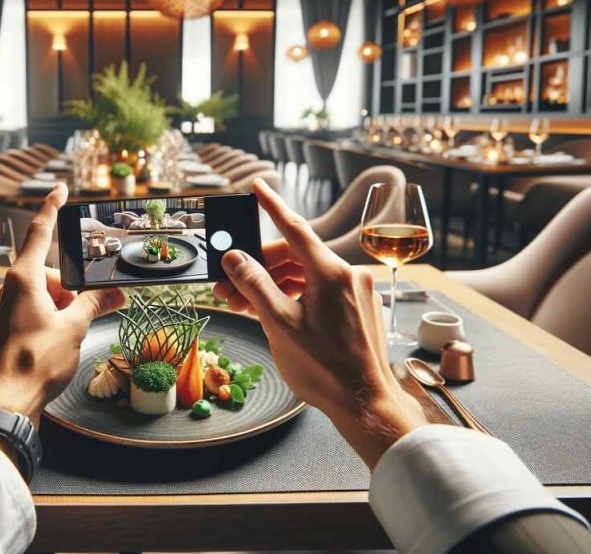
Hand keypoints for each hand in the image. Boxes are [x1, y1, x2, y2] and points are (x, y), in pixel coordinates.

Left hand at [0, 184, 124, 427]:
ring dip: (64, 308)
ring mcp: (7, 306)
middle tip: (89, 313)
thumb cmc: (36, 362)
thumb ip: (94, 304)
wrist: (7, 400)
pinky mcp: (8, 325)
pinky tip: (60, 341)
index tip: (60, 189)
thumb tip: (116, 294)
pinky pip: (37, 310)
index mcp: (23, 278)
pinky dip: (53, 318)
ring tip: (70, 335)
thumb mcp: (73, 328)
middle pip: (51, 273)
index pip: (39, 232)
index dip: (52, 208)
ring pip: (46, 294)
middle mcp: (11, 287)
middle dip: (73, 289)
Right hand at [213, 179, 426, 468]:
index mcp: (330, 273)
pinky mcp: (358, 310)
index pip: (294, 228)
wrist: (364, 402)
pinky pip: (320, 293)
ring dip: (273, 285)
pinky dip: (294, 297)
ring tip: (240, 303)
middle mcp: (348, 275)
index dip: (272, 206)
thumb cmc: (323, 367)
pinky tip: (270, 311)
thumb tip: (235, 258)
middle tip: (227, 282)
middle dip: (258, 267)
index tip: (258, 186)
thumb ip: (255, 285)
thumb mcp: (279, 324)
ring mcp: (356, 293)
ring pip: (306, 277)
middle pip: (295, 257)